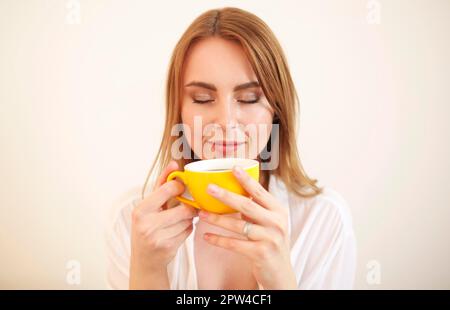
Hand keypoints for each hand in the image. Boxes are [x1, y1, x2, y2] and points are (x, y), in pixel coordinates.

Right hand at [129, 161, 197, 288]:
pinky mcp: (168, 247)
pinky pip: (188, 231)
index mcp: (141, 210)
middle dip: (188, 208)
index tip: (181, 188)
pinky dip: (188, 229)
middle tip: (187, 206)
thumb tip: (174, 163)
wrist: (144, 259)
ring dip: (188, 219)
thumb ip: (162, 185)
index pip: (168, 189)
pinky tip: (179, 231)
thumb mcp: (149, 206)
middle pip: (183, 208)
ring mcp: (157, 237)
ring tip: (180, 220)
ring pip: (188, 221)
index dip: (180, 187)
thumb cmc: (147, 227)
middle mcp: (146, 224)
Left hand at [198, 166, 296, 289]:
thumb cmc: (270, 242)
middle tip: (209, 188)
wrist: (280, 273)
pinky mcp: (261, 253)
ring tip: (201, 213)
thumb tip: (234, 190)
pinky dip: (219, 239)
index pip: (260, 192)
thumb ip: (256, 208)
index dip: (246, 179)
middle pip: (247, 205)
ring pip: (238, 225)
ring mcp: (270, 238)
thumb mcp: (269, 222)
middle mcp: (276, 222)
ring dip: (217, 219)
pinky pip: (235, 244)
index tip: (233, 167)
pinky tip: (206, 235)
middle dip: (226, 195)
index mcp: (278, 210)